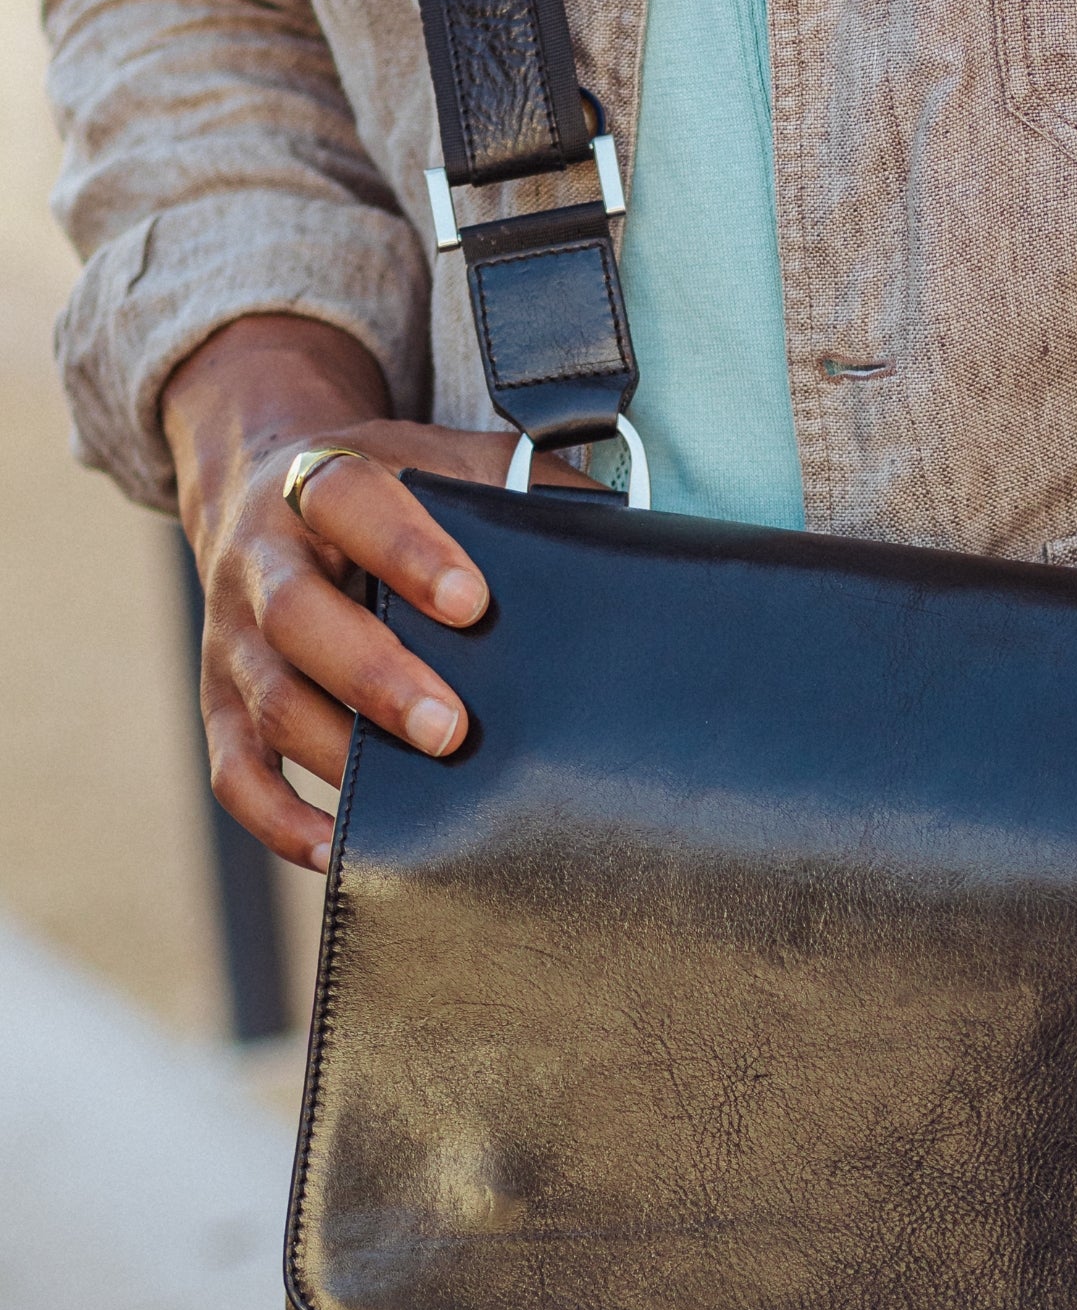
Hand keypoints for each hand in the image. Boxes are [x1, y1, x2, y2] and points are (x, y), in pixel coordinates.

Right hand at [162, 314, 576, 869]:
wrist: (261, 482)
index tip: (471, 603)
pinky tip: (336, 848)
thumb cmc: (386, 491)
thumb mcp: (442, 461)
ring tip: (417, 795)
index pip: (351, 504)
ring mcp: (232, 635)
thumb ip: (518, 485)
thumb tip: (623, 529)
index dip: (405, 552)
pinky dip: (277, 817)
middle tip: (451, 727)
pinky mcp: (221, 699)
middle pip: (297, 617)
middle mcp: (262, 559)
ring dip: (338, 754)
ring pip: (268, 701)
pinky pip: (234, 770)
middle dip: (375, 677)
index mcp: (322, 483)